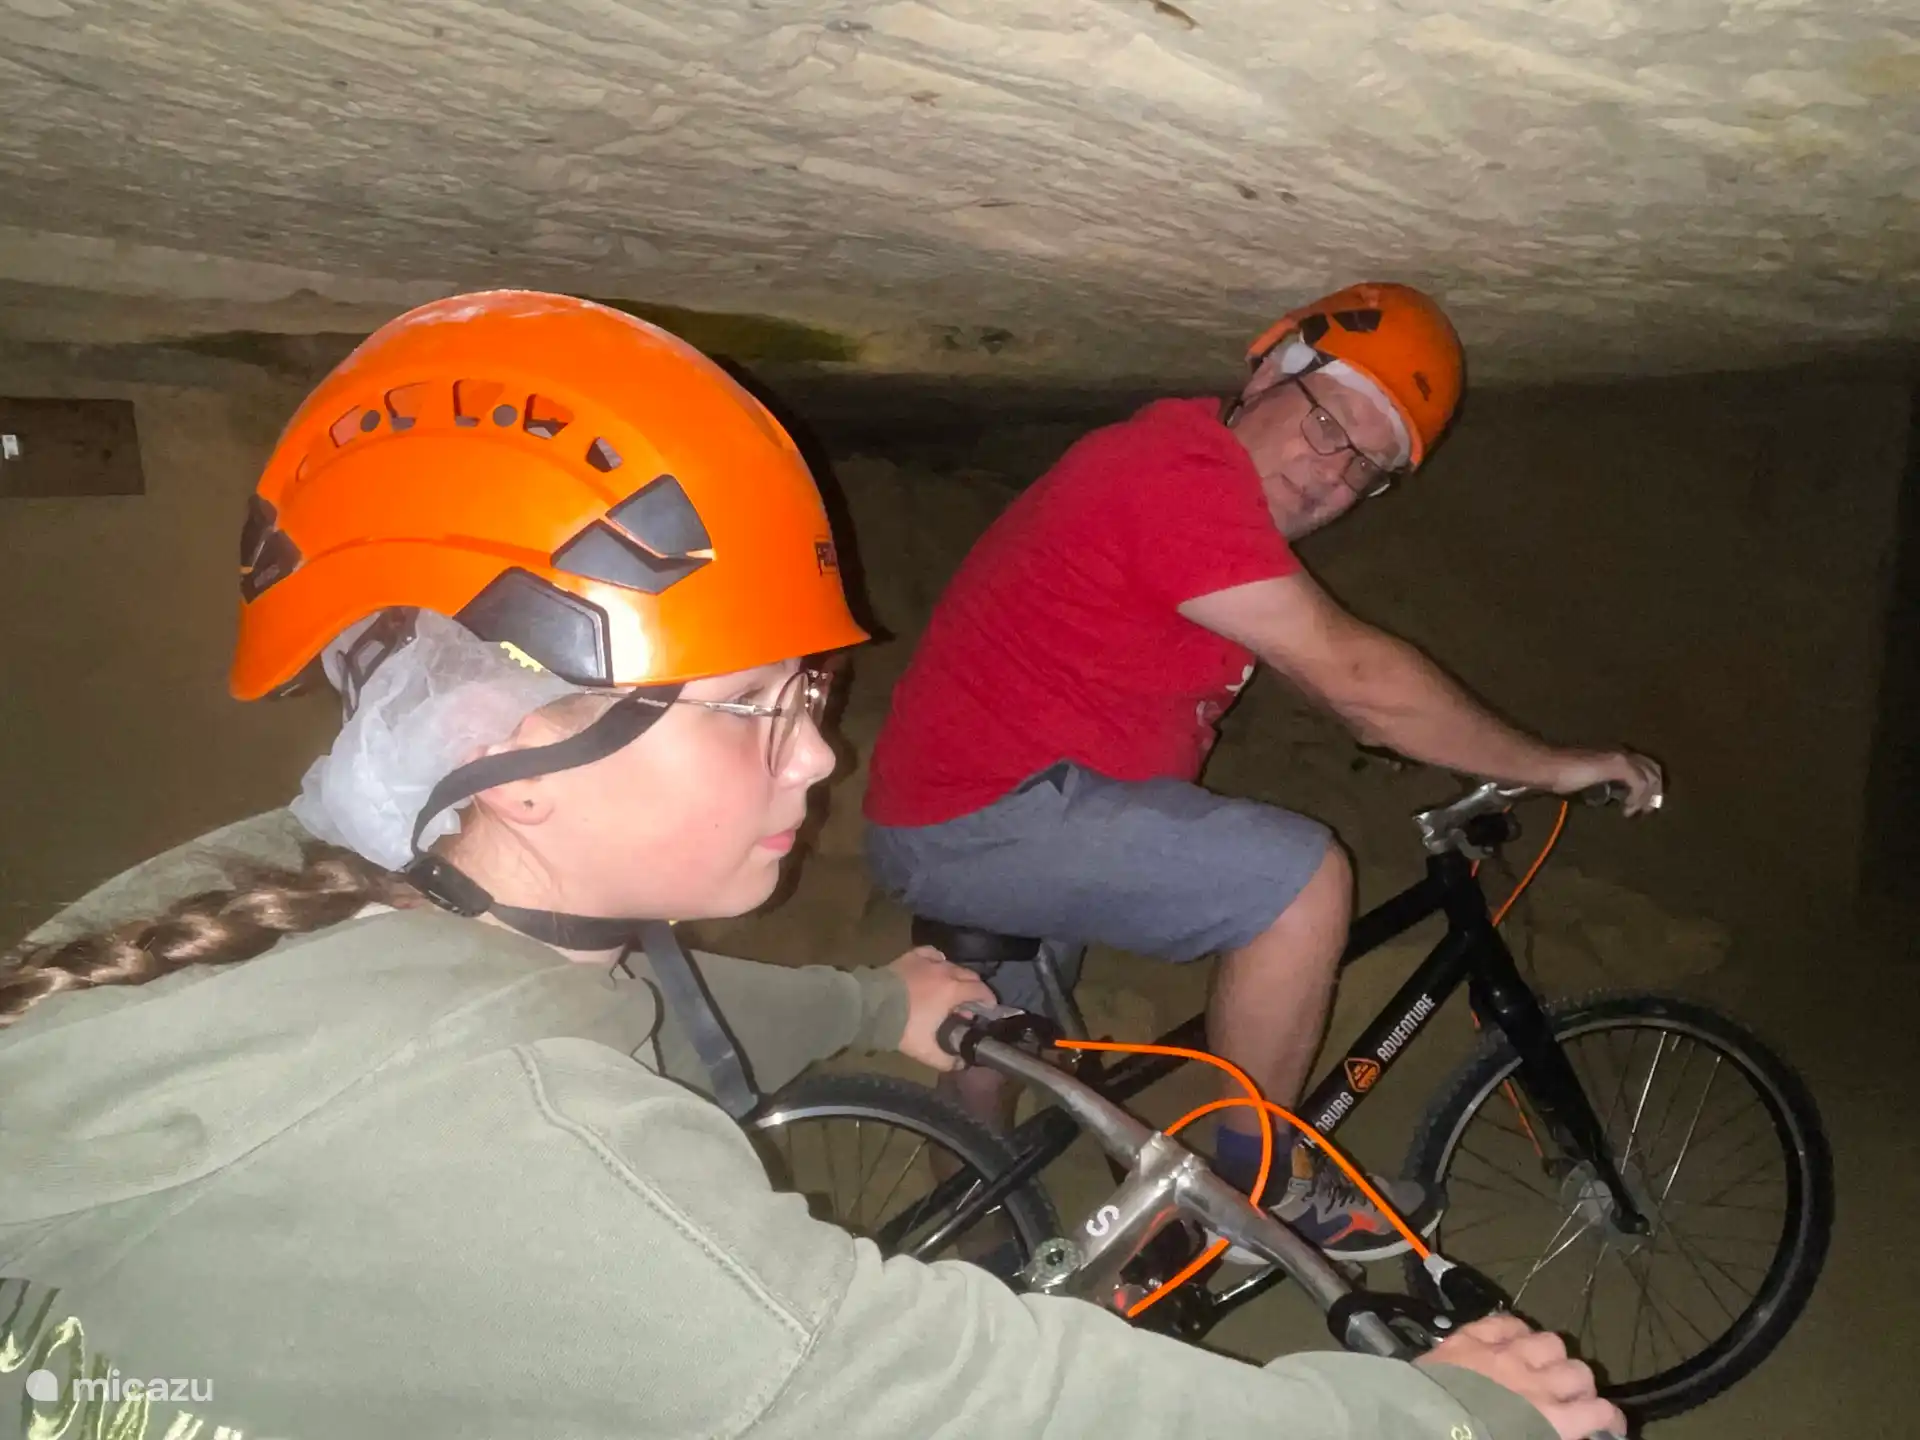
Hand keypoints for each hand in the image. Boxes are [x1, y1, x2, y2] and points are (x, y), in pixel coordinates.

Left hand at [887, 946, 993, 1071]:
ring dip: (958, 978)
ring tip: (952, 991)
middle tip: (970, 1006)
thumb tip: (960, 1064)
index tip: (990, 1009)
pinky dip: (939, 961)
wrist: (872, 1007)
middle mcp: (945, 971)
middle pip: (970, 976)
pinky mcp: (911, 957)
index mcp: (953, 990)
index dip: (989, 1000)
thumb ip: (946, 1060)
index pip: (981, 991)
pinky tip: (936, 967)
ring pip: (952, 965)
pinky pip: (932, 954)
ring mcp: (927, 962)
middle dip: (975, 990)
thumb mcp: (926, 1050)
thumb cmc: (903, 1027)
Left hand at [1417, 1314, 1625, 1438]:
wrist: (1415, 1428)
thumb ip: (1546, 1433)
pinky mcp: (1471, 1337)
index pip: (1600, 1413)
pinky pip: (1506, 1322)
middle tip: (1569, 1398)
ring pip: (1549, 1342)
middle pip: (1580, 1373)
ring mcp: (1503, 1354)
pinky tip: (1511, 1342)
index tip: (1607, 1426)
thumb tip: (1562, 1429)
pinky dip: (1514, 1332)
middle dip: (1580, 1388)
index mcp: (1551, 1420)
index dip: (1610, 1420)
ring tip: (1541, 1367)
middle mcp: (1536, 1383)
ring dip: (1550, 1357)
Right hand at [1548, 747, 1664, 815]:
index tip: (1644, 804)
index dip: (1650, 784)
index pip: (1644, 765)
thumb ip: (1604, 784)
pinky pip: (1638, 783)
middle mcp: (1621, 752)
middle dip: (1655, 791)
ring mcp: (1620, 757)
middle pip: (1653, 768)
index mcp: (1615, 754)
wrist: (1548, 766)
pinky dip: (1637, 798)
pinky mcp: (1616, 765)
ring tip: (1636, 812)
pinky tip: (1627, 810)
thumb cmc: (1561, 774)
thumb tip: (1613, 797)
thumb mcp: (1589, 780)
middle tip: (1647, 810)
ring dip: (1647, 797)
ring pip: (1649, 776)